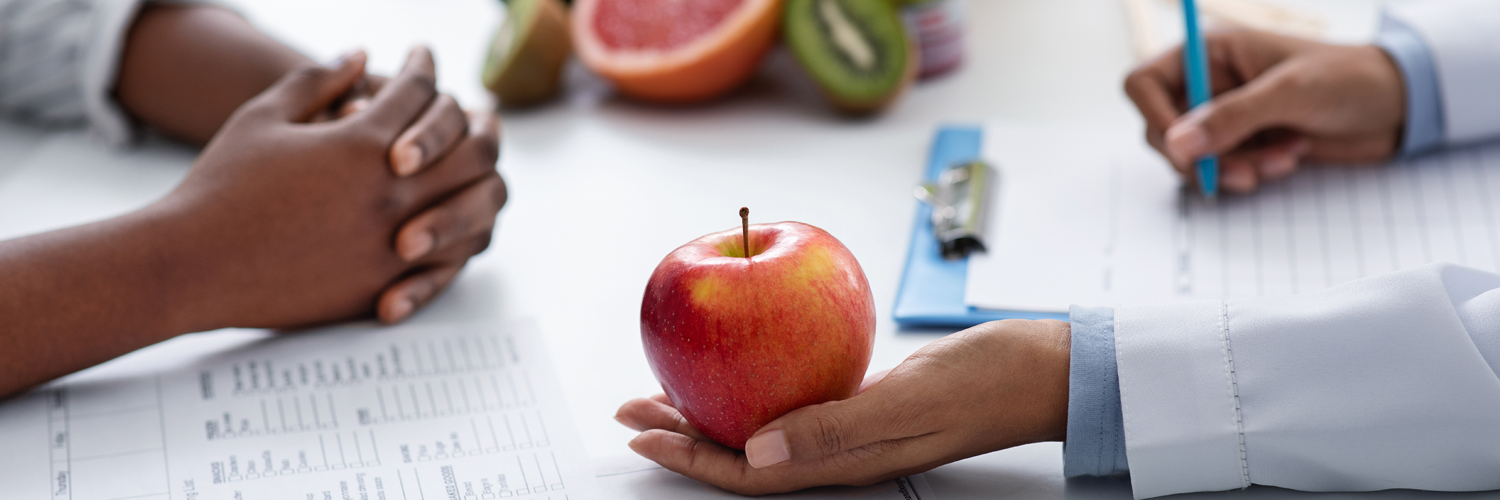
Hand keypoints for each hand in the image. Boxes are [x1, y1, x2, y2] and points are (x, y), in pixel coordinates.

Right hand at [149, 47, 502, 330]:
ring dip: (479, 176)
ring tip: (471, 163)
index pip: (420, 90)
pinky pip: (454, 258)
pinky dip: (462, 232)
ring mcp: (396, 243)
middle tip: (469, 112)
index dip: (423, 67)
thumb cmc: (221, 187)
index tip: (422, 57)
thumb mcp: (263, 117)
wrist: (194, 265)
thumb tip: (362, 55)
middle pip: (470, 145)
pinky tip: (453, 216)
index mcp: (362, 143)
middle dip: (472, 122)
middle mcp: (392, 191)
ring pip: (476, 203)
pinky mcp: (389, 284)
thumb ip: (318, 81)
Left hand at [615, 319, 1071, 494]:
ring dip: (710, 411)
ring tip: (666, 391)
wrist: (1041, 369)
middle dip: (681, 436)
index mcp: (844, 460)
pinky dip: (753, 382)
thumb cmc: (988, 383)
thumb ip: (835, 427)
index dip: (688, 458)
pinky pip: (793, 398)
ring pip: (761, 426)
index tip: (641, 433)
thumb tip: (758, 451)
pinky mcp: (863, 398)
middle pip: (742, 452)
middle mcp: (839, 449)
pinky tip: (741, 362)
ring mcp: (851, 426)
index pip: (747, 472)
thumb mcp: (910, 402)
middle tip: (631, 410)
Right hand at [1124, 30, 1404, 192]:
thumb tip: (1175, 146)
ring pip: (1192, 158)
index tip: (1182, 147)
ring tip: (1281, 159)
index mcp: (1211, 53)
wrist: (1399, 106)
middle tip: (1241, 170)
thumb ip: (1231, 118)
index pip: (1145, 84)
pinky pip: (1220, 170)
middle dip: (1201, 155)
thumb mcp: (1290, 92)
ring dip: (1231, 168)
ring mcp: (1225, 117)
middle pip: (1163, 130)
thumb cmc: (1349, 79)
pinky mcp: (1243, 145)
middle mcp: (1209, 84)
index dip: (1154, 116)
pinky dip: (1249, 173)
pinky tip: (1289, 157)